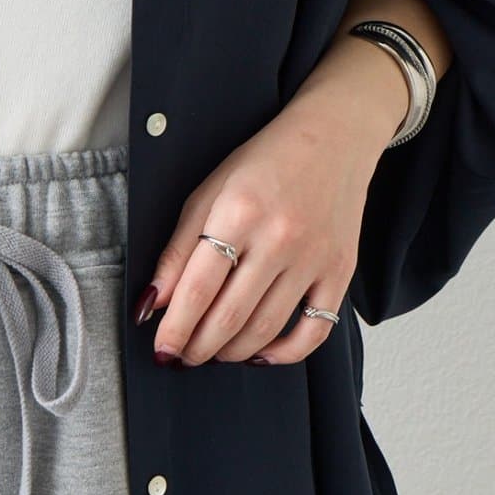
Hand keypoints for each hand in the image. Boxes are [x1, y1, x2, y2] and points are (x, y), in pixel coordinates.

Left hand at [133, 28, 410, 366]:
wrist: (334, 137)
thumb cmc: (265, 162)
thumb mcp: (208, 192)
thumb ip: (178, 248)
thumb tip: (153, 301)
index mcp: (238, 213)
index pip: (197, 288)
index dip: (175, 327)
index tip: (162, 348)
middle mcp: (279, 238)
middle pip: (230, 315)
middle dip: (198, 347)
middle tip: (183, 357)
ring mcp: (314, 258)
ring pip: (266, 328)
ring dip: (232, 352)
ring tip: (212, 353)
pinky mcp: (341, 271)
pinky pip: (315, 330)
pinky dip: (285, 353)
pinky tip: (261, 354)